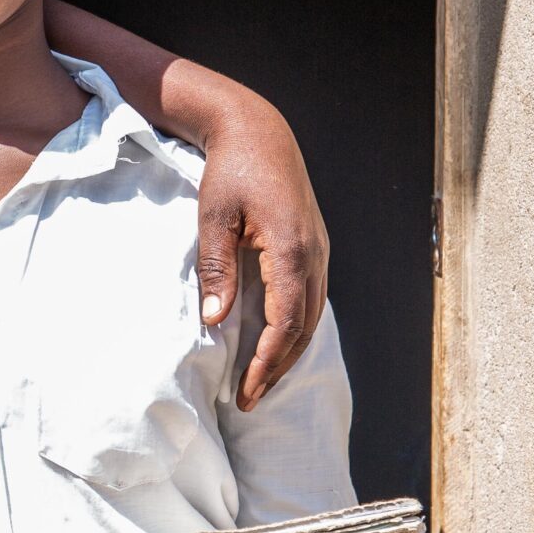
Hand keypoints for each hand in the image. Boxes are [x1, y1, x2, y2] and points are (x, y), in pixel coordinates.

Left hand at [192, 99, 328, 409]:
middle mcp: (315, 256)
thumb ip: (216, 268)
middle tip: (249, 401)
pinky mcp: (315, 249)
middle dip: (277, 368)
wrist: (259, 131)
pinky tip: (275, 344)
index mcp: (292, 250)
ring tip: (260, 382)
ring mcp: (320, 252)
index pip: (285, 323)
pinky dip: (295, 329)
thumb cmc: (231, 171)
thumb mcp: (213, 217)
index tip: (245, 391)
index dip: (266, 363)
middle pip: (304, 329)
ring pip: (312, 317)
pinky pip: (311, 300)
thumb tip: (215, 321)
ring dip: (288, 353)